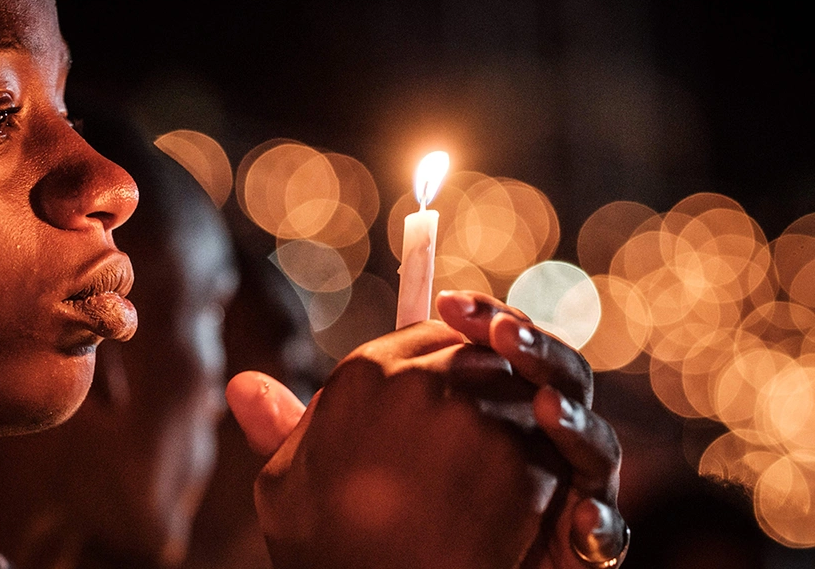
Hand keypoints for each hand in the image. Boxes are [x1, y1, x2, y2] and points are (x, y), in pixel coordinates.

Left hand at [226, 291, 627, 568]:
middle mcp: (524, 433)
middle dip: (531, 346)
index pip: (488, 345)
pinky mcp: (580, 541)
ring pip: (586, 434)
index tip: (449, 300)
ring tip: (544, 408)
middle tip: (500, 334)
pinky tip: (576, 523)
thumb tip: (236, 384)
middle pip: (547, 372)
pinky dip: (597, 520)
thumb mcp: (318, 482)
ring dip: (570, 414)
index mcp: (475, 403)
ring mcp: (558, 484)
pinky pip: (605, 527)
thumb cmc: (363, 533)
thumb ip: (296, 435)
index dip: (478, 317)